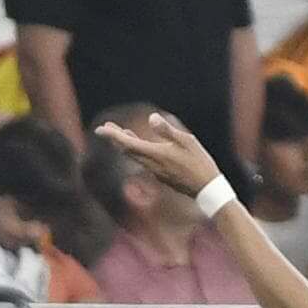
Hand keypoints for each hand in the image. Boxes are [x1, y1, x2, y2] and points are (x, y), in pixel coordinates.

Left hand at [94, 110, 224, 200]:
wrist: (207, 189)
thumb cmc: (199, 163)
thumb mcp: (187, 142)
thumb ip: (167, 130)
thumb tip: (152, 118)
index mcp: (156, 154)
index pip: (128, 143)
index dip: (113, 135)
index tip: (100, 129)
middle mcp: (152, 165)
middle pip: (127, 150)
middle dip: (116, 138)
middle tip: (107, 127)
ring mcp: (156, 172)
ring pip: (135, 156)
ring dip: (126, 144)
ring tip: (122, 132)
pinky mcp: (161, 176)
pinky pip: (143, 161)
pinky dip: (138, 151)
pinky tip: (141, 146)